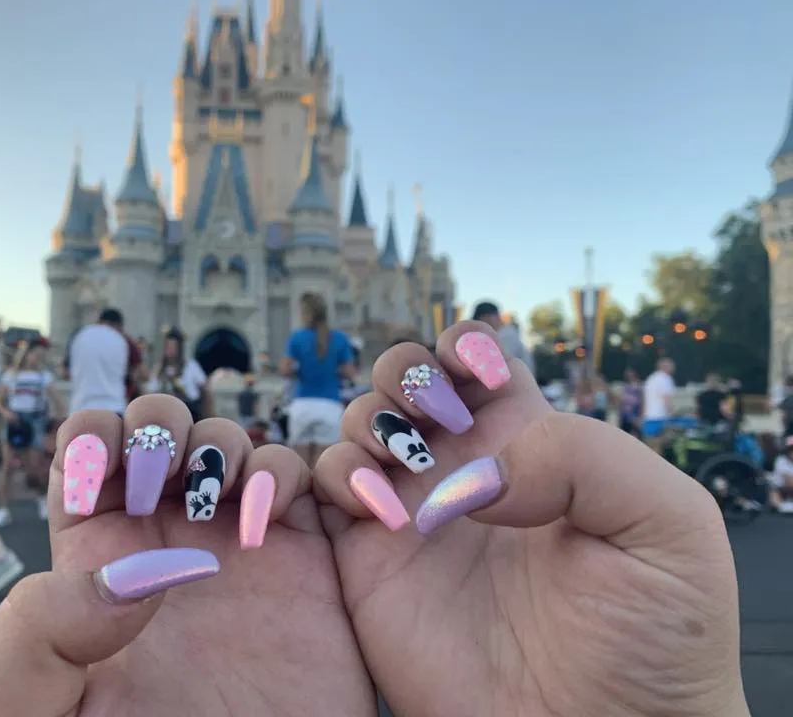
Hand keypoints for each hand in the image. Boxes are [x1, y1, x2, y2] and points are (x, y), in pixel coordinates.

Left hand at [0, 395, 372, 715]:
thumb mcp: (39, 713)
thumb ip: (34, 637)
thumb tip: (118, 574)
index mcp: (96, 560)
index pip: (83, 456)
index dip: (90, 441)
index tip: (101, 475)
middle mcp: (167, 538)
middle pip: (155, 430)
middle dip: (157, 426)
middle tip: (160, 474)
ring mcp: (235, 542)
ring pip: (224, 441)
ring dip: (218, 443)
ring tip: (213, 497)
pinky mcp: (301, 555)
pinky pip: (295, 478)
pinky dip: (280, 474)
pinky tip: (263, 522)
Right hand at [315, 323, 748, 716]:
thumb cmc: (654, 637)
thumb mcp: (666, 521)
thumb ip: (585, 454)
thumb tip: (481, 471)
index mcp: (532, 445)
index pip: (478, 362)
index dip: (465, 349)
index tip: (479, 375)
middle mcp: (463, 471)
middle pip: (406, 381)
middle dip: (404, 375)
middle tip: (436, 421)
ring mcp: (411, 514)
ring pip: (356, 427)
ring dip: (367, 424)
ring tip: (407, 474)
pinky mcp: (367, 564)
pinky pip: (321, 493)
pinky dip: (335, 479)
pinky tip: (383, 514)